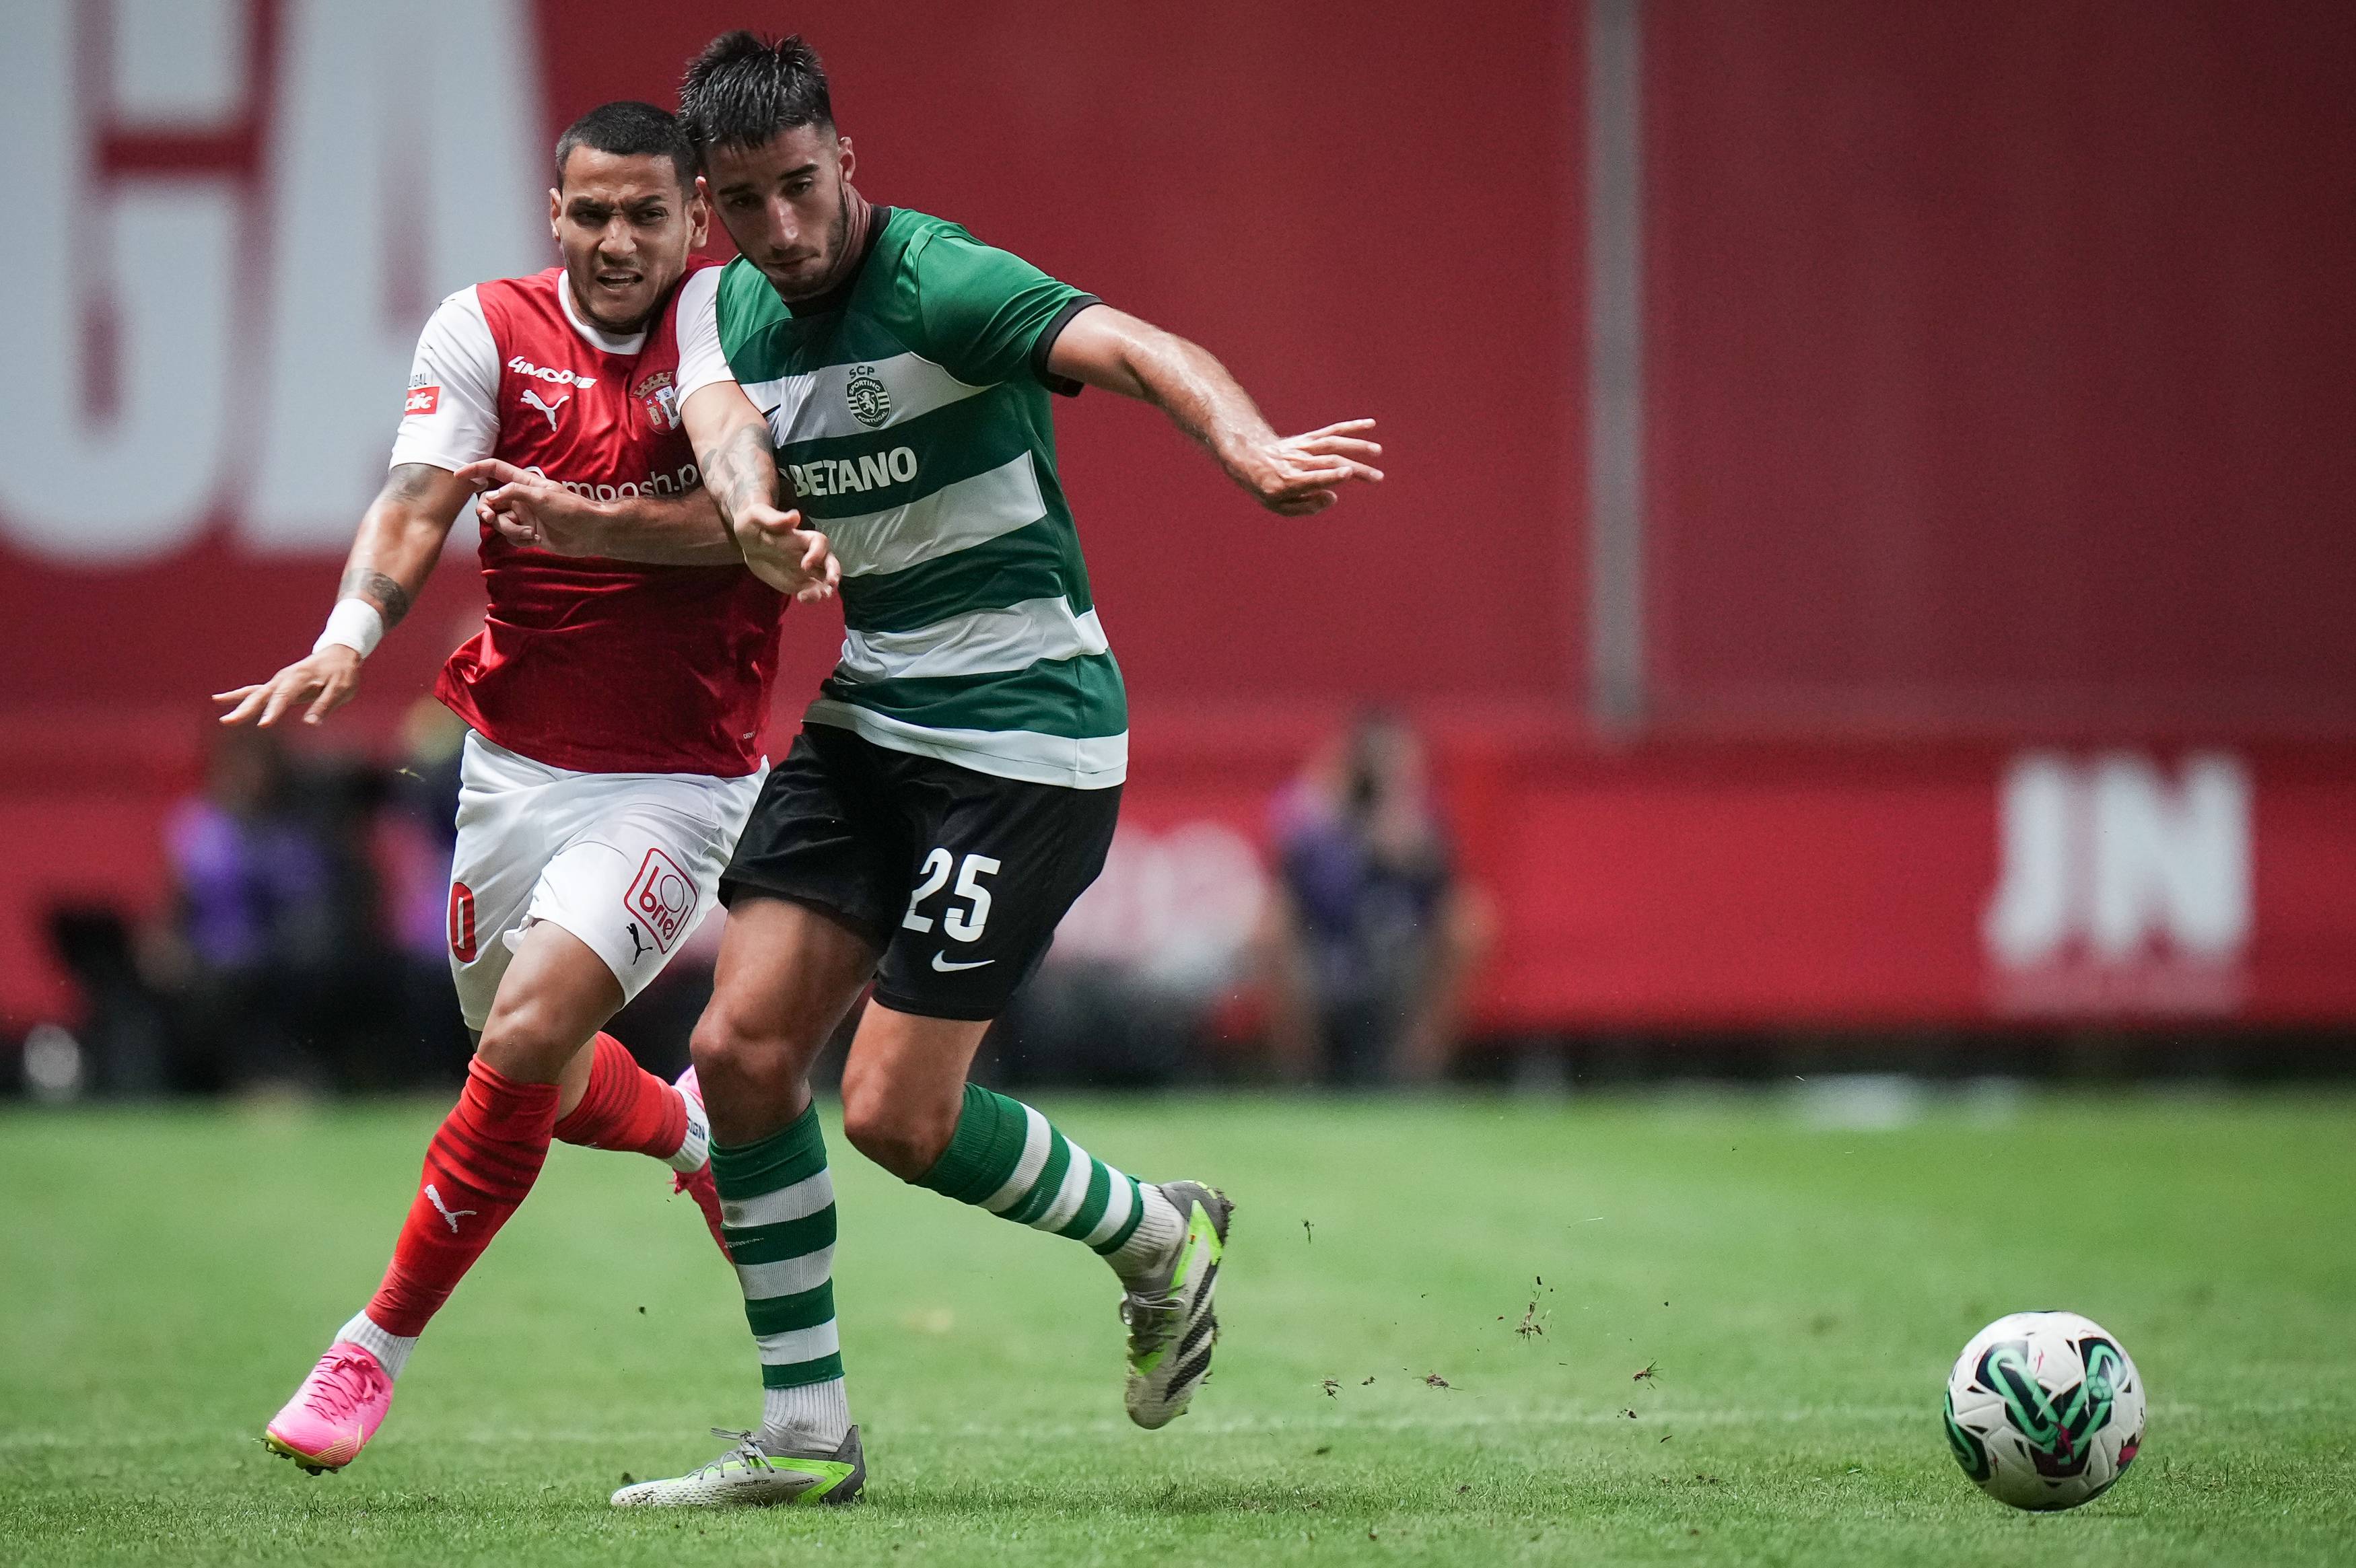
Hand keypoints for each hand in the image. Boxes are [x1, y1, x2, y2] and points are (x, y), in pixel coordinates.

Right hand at [213, 645, 362, 727]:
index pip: (284, 697)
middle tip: (229, 722)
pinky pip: (255, 690)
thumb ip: (325, 704)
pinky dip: (238, 695)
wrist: (339, 653)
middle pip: (262, 695)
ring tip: (223, 718)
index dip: (274, 711)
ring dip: (238, 704)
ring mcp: (279, 680)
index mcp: (301, 678)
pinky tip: (219, 699)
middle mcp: (285, 678)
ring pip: (255, 693)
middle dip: (246, 709)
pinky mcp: (277, 684)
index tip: (263, 725)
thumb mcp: (341, 689)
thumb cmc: (343, 673)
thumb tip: (310, 723)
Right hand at [455, 458, 606, 555]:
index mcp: (524, 483)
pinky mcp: (527, 533)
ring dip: (509, 529)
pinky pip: (510, 537)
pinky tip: (535, 539)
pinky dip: (518, 539)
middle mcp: (520, 498)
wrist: (591, 533)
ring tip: (529, 532)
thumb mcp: (542, 496)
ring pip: (499, 522)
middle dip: (486, 509)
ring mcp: (523, 516)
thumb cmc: (572, 509)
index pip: (495, 470)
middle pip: (489, 500)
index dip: (476, 470)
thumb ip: (514, 493)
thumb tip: (491, 496)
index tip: (458, 476)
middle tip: (489, 516)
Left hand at [734, 505, 840, 603]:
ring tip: (817, 597)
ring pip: (823, 580)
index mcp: (802, 537)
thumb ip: (775, 518)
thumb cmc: (754, 522)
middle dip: (834, 573)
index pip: (819, 543)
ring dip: (824, 590)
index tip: (805, 565)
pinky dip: (811, 598)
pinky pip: (810, 591)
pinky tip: (802, 599)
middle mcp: (808, 554)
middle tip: (831, 584)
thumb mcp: (758, 515)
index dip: (817, 554)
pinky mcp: (796, 583)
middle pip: (830, 562)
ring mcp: (804, 571)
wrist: (747, 541)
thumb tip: (794, 516)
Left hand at [1229, 419, 1383, 516]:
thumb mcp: (1278, 506)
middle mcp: (1296, 463)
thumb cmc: (1267, 487)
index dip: (1330, 476)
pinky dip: (1350, 427)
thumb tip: (1332, 497)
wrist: (1249, 457)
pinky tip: (1370, 424)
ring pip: (1332, 444)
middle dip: (1355, 469)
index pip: (1312, 478)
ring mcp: (1303, 448)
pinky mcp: (1308, 438)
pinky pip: (1331, 431)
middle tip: (1378, 477)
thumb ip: (1306, 506)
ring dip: (1356, 446)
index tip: (1348, 474)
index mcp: (1287, 483)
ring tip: (1377, 451)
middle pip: (1329, 462)